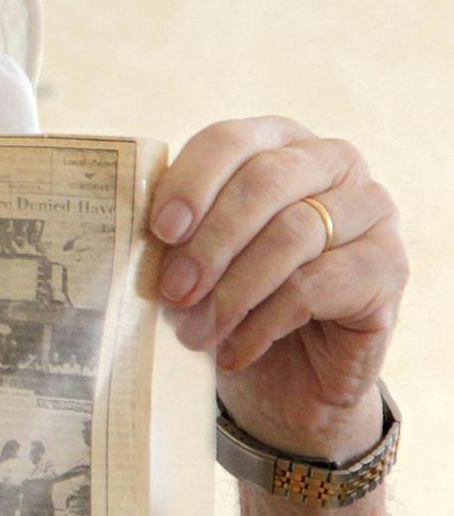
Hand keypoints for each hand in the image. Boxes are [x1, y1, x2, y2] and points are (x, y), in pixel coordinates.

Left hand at [152, 117, 405, 460]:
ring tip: (194, 332)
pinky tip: (233, 352)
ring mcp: (371, 211)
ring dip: (233, 290)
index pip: (229, 140)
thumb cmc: (230, 299)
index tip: (161, 232)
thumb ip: (174, 233)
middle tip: (172, 292)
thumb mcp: (193, 258)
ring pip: (293, 234)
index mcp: (276, 142)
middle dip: (210, 241)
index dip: (191, 183)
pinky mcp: (389, 267)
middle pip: (266, 182)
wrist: (287, 374)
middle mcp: (333, 163)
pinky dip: (263, 323)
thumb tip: (126, 234)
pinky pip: (318, 286)